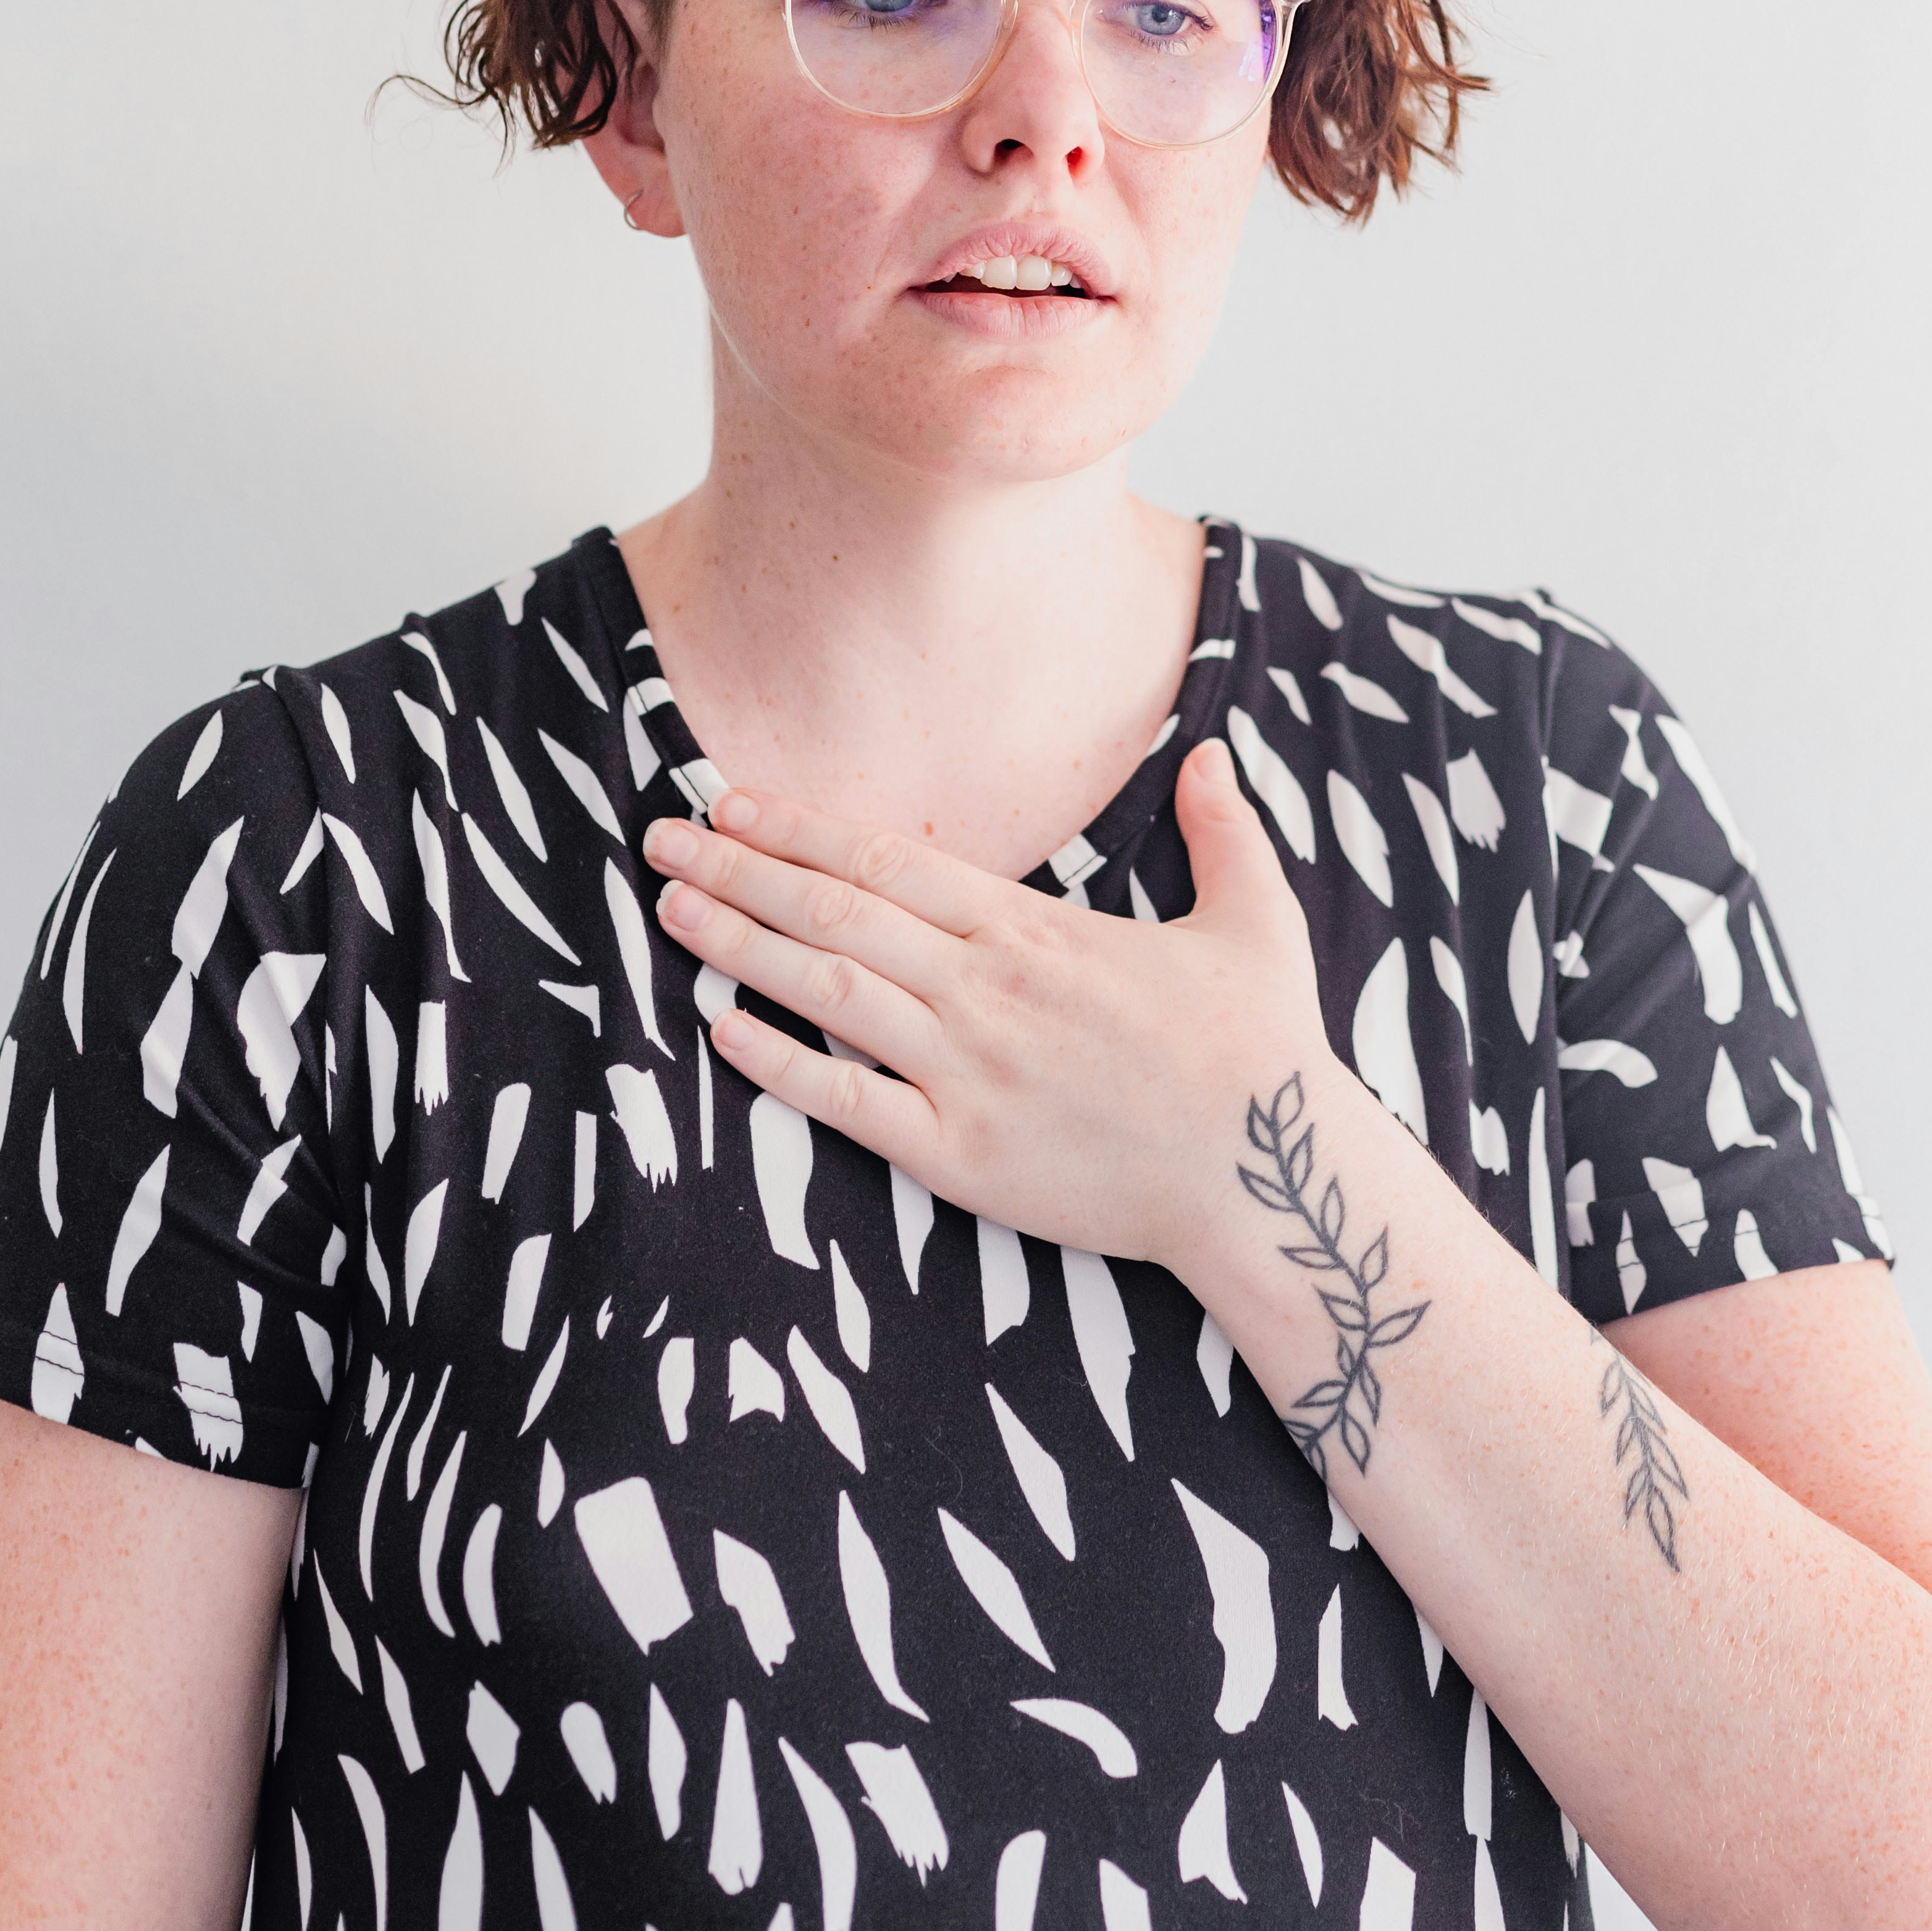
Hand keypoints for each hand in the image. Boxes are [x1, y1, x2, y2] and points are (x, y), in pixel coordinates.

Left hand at [640, 740, 1330, 1272]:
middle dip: (741, 871)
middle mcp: (988, 989)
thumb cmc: (1262, 1051)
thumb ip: (1223, 831)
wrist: (1270, 1176)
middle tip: (660, 839)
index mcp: (1037, 930)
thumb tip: (1216, 754)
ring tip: (670, 910)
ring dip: (740, 946)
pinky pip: (849, 1103)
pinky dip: (779, 1066)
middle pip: (838, 912)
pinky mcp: (965, 1154)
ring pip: (828, 992)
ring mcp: (970, 1072)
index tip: (732, 801)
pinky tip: (722, 1032)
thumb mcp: (1254, 920)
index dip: (803, 827)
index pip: (891, 860)